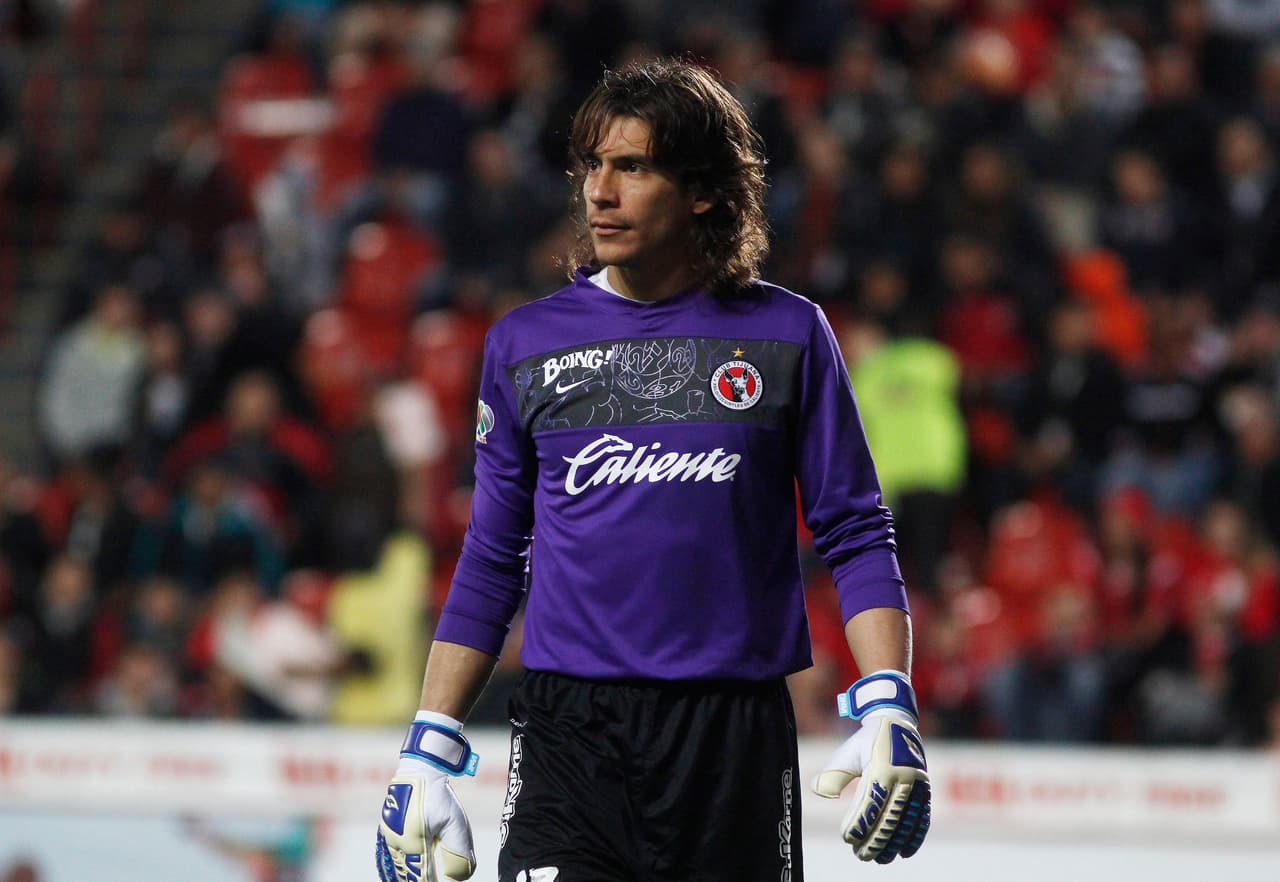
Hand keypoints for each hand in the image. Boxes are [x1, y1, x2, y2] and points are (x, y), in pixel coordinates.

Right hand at [376, 713, 478, 881]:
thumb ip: (459, 852)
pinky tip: (396, 876)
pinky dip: (391, 870)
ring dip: (404, 878)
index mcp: (413, 844)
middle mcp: (396, 844)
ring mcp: (388, 836)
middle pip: (407, 875)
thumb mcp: (456, 823)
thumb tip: (459, 877)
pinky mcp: (386, 829)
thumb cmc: (440, 795)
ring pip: (394, 868)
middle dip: (418, 881)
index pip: (424, 877)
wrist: (420, 770)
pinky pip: (386, 857)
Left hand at [812, 672, 930, 863]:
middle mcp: (901, 777)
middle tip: (860, 855)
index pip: (869, 803)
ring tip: (880, 858)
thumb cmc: (865, 741)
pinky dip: (914, 836)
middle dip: (874, 840)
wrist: (896, 722)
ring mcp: (915, 784)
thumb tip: (817, 790)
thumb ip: (834, 773)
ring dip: (893, 843)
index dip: (858, 823)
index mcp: (880, 767)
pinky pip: (921, 816)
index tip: (846, 838)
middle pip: (888, 817)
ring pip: (905, 821)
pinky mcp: (924, 788)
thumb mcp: (848, 753)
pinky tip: (904, 851)